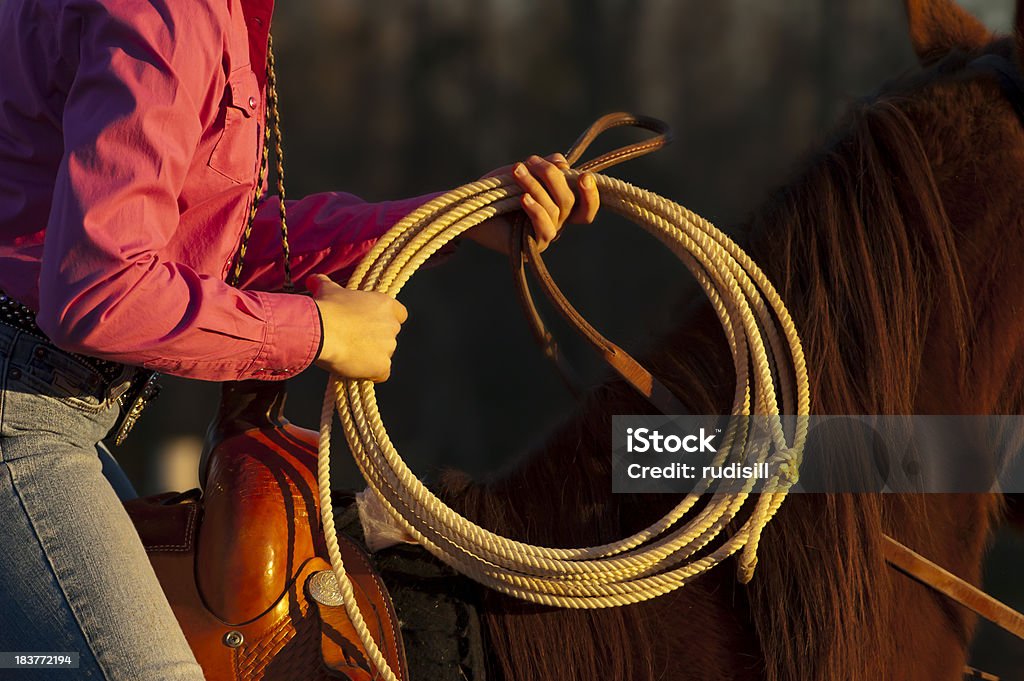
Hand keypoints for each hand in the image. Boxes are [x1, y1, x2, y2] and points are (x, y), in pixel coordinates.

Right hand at [307, 274, 406, 381]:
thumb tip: (313, 280)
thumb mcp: (327, 290)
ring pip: (385, 355)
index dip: (386, 319)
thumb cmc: (326, 308)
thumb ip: (325, 284)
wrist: (321, 330)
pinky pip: (382, 373)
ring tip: (349, 354)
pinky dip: (371, 373)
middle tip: (353, 340)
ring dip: (371, 356)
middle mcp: (391, 325)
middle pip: (390, 335)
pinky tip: (355, 369)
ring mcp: (389, 346)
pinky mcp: (382, 366)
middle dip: (376, 339)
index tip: (370, 323)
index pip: (400, 314)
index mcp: (385, 304)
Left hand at [464, 153, 599, 254]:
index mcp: (558, 205)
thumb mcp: (525, 171)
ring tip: (516, 171)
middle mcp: (556, 222)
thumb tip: (565, 165)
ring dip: (536, 187)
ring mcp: (545, 236)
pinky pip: (545, 229)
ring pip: (555, 211)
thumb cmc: (497, 189)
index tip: (584, 177)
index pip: (586, 207)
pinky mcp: (531, 246)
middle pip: (570, 202)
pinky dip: (535, 211)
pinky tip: (523, 198)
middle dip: (552, 177)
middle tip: (530, 161)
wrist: (468, 207)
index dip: (591, 195)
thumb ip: (548, 167)